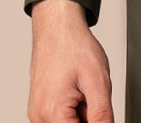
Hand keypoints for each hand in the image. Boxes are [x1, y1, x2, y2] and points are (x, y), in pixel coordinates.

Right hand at [28, 0, 113, 122]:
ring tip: (84, 88)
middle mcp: (39, 117)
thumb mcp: (97, 80)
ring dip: (81, 113)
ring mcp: (38, 112)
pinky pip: (61, 117)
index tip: (98, 108)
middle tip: (92, 96)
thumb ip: (102, 113)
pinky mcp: (40, 107)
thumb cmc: (73, 46)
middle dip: (88, 116)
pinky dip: (74, 108)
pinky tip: (78, 90)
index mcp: (52, 113)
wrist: (58, 27)